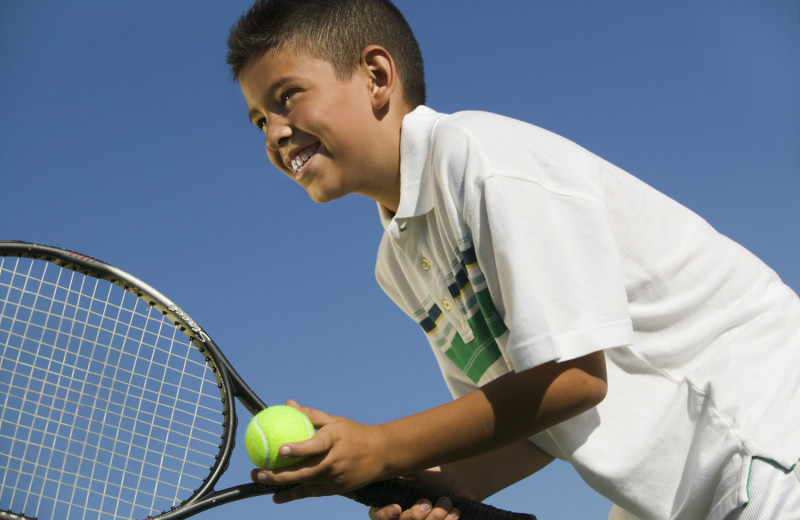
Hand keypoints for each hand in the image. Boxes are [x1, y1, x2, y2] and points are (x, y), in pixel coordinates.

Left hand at [250, 400, 389, 501]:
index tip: (280, 449)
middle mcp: (334, 461)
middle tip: (257, 471)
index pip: (315, 445)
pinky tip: (277, 496)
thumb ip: (310, 415)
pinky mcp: (336, 489)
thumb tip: (288, 404)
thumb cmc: (354, 434)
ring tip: (260, 482)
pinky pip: (311, 492)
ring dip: (281, 485)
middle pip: (304, 471)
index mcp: (334, 439)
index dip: (298, 449)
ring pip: (304, 484)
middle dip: (278, 474)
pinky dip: (293, 495)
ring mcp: (335, 478)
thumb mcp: (335, 421)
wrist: (381, 455)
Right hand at [367, 467, 468, 519]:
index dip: (385, 514)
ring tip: (446, 501)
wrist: (458, 483)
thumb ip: (401, 468)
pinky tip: (454, 511)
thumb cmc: (433, 475)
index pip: (378, 514)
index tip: (398, 507)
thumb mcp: (417, 468)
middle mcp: (402, 517)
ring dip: (434, 517)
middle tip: (426, 503)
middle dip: (414, 515)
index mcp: (391, 502)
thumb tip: (387, 459)